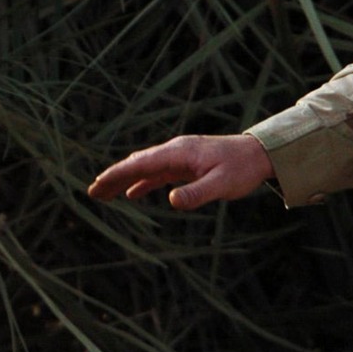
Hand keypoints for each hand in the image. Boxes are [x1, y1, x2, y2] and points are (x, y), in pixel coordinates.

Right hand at [87, 134, 272, 210]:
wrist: (260, 154)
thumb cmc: (242, 169)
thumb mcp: (221, 185)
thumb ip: (196, 193)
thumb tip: (171, 201)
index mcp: (178, 153)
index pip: (140, 164)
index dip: (117, 174)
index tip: (98, 185)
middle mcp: (174, 151)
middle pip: (136, 164)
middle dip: (113, 178)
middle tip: (92, 193)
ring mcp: (179, 156)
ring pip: (144, 168)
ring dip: (124, 180)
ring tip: (105, 194)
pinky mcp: (186, 164)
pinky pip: (157, 172)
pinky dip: (142, 181)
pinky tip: (133, 193)